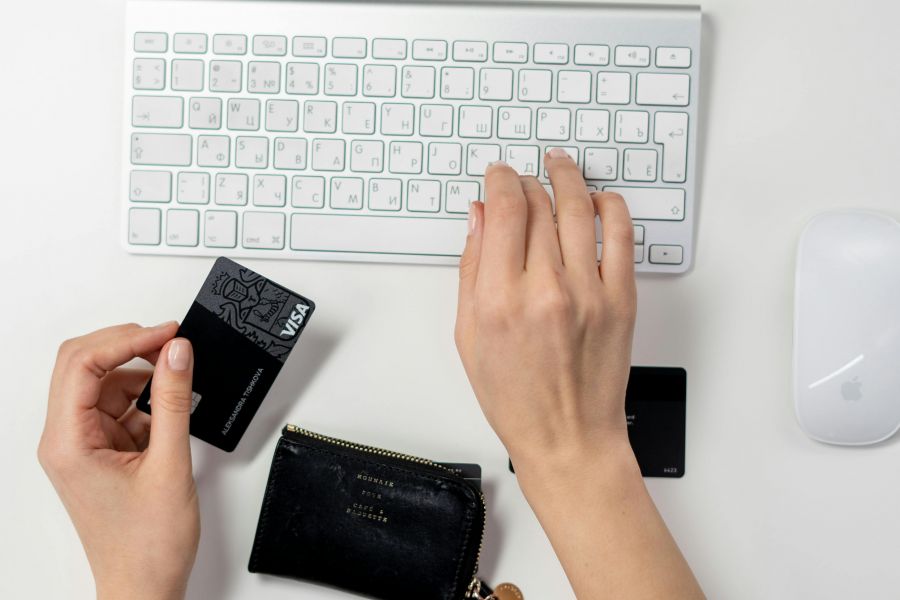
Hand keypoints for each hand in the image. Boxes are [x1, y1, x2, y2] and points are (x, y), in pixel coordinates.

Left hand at [38, 322, 199, 599]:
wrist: (145, 586)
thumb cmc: (147, 544)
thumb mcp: (170, 463)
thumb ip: (173, 400)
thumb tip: (177, 352)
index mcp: (68, 442)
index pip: (83, 365)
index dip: (127, 339)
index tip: (167, 333)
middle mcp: (65, 440)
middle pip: (83, 365)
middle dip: (127, 347)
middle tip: (170, 342)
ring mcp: (82, 444)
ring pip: (103, 383)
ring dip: (139, 375)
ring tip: (178, 380)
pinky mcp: (100, 451)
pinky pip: (118, 406)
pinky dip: (145, 400)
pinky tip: (169, 410)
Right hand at [455, 150, 636, 470]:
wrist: (569, 439)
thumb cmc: (517, 399)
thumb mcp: (470, 337)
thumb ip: (472, 271)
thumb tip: (479, 218)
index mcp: (500, 300)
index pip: (504, 210)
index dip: (500, 180)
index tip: (498, 175)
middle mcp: (545, 290)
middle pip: (539, 204)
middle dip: (527, 180)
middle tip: (522, 177)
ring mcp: (590, 292)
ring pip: (580, 209)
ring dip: (568, 177)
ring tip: (559, 165)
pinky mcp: (622, 300)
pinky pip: (622, 235)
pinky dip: (611, 206)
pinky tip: (599, 199)